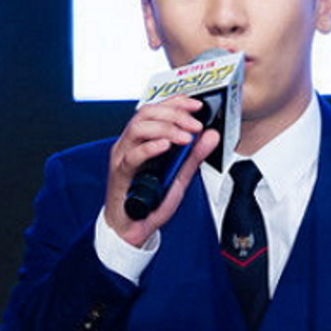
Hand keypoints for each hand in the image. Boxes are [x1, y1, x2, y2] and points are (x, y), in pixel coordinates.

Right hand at [104, 95, 220, 246]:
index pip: (156, 109)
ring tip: (185, 137)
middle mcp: (130, 144)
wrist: (134, 228)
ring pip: (137, 129)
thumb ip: (194, 155)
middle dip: (174, 114)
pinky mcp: (120, 173)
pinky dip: (150, 148)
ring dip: (164, 129)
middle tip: (195, 125)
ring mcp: (123, 157)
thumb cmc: (151, 201)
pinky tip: (165, 146)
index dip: (176, 103)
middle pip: (146, 114)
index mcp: (143, 139)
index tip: (197, 106)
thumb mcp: (180, 176)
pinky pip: (132, 156)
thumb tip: (211, 135)